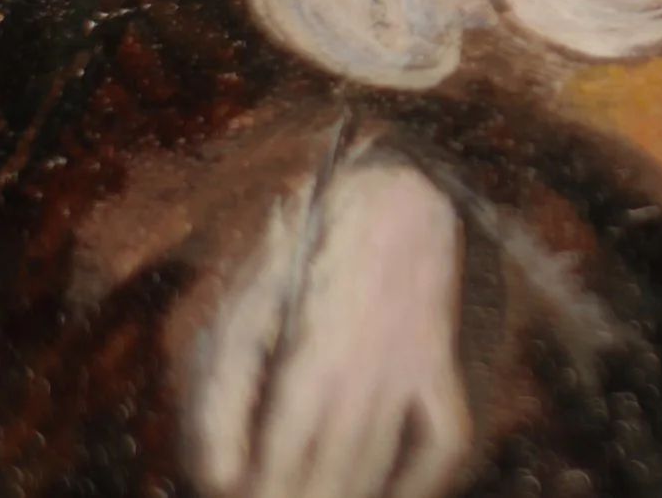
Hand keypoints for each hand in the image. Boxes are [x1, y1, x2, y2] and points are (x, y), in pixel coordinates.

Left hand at [186, 158, 471, 497]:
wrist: (395, 194)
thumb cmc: (308, 247)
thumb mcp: (246, 306)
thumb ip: (225, 390)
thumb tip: (217, 473)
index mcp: (308, 357)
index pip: (274, 460)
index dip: (252, 492)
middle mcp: (362, 372)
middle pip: (325, 473)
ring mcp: (407, 370)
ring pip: (376, 465)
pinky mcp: (438, 365)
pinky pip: (443, 440)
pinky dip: (423, 482)